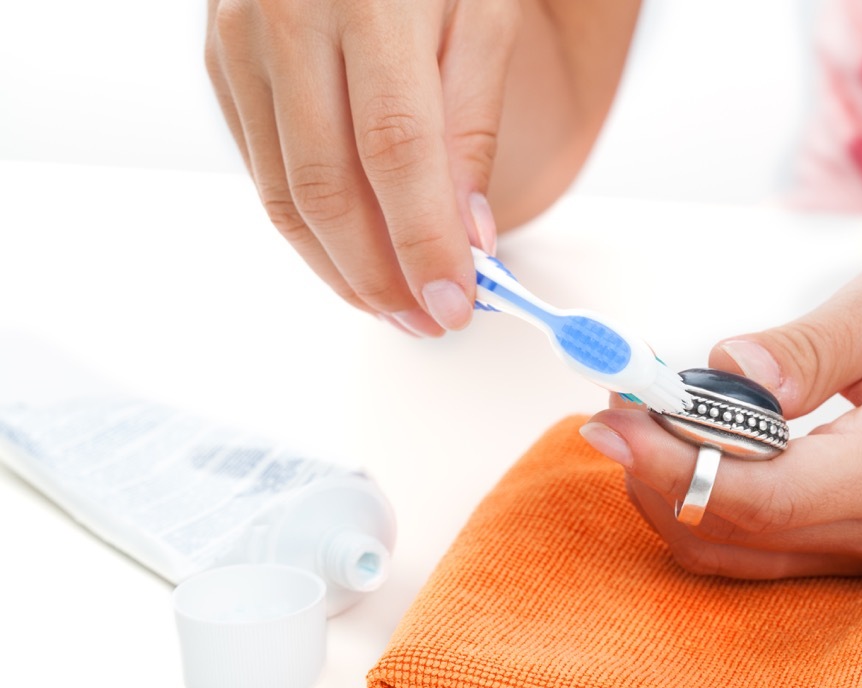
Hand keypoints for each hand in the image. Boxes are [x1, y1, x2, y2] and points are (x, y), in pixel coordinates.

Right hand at [205, 0, 518, 334]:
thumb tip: (469, 239)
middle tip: (426, 321)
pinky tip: (352, 255)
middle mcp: (287, 17)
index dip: (423, 241)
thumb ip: (472, 127)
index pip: (395, 151)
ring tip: (393, 305)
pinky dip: (309, 229)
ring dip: (340, 268)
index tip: (455, 303)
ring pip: (282, 194)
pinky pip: (262, 170)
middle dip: (380, 275)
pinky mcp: (220, 64)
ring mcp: (239, 41)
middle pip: (326, 188)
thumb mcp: (481, 17)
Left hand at [580, 249, 861, 578]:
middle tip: (611, 408)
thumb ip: (812, 346)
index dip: (676, 462)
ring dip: (673, 493)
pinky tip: (684, 449)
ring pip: (741, 554)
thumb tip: (725, 368)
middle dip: (657, 474)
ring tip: (637, 421)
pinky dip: (708, 505)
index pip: (764, 496)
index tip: (614, 416)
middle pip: (739, 535)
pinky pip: (762, 550)